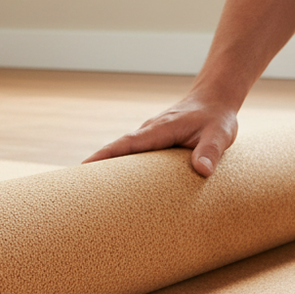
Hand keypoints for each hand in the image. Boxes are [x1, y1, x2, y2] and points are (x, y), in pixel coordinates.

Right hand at [83, 97, 237, 176]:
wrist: (215, 99)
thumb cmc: (217, 117)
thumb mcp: (220, 134)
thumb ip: (211, 151)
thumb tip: (202, 171)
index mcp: (160, 129)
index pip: (126, 144)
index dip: (105, 156)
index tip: (83, 168)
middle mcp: (148, 131)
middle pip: (115, 150)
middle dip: (95, 166)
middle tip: (74, 190)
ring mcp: (148, 136)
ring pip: (121, 152)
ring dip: (105, 168)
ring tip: (88, 194)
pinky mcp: (152, 142)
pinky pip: (131, 154)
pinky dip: (119, 166)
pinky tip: (115, 185)